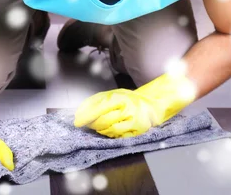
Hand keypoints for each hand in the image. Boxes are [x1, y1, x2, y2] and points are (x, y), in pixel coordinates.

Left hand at [73, 72, 196, 137]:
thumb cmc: (130, 99)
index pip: (98, 107)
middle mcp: (127, 108)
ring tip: (97, 126)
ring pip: (109, 130)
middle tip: (85, 124)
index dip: (85, 116)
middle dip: (91, 124)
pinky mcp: (138, 131)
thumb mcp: (113, 95)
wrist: (154, 103)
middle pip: (102, 120)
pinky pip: (119, 136)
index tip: (76, 121)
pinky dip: (110, 134)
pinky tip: (108, 131)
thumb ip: (97, 101)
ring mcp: (133, 120)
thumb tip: (79, 112)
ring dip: (99, 130)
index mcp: (119, 97)